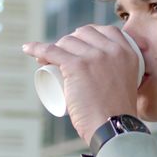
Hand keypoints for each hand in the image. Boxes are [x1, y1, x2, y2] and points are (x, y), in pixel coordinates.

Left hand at [23, 25, 139, 141]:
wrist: (113, 127)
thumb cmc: (117, 113)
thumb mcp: (128, 83)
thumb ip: (122, 73)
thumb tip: (108, 74)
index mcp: (128, 52)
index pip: (105, 30)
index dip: (89, 35)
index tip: (79, 46)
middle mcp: (113, 49)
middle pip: (84, 33)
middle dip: (70, 41)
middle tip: (62, 57)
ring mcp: (95, 56)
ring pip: (67, 42)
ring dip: (54, 48)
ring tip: (46, 61)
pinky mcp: (77, 65)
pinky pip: (51, 50)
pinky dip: (36, 48)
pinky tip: (27, 49)